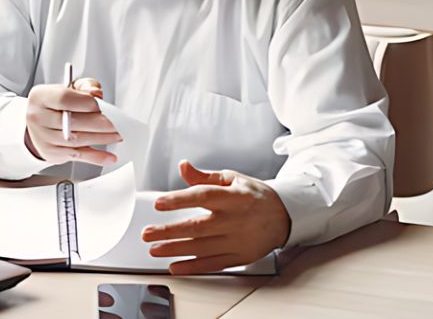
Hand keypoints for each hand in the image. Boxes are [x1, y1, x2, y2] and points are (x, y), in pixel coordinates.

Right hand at [24, 77, 120, 165]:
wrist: (37, 123)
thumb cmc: (54, 104)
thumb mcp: (67, 88)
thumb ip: (84, 87)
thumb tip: (96, 93)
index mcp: (40, 97)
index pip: (64, 99)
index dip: (87, 102)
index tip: (101, 105)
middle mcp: (38, 118)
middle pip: (73, 122)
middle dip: (100, 123)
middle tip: (116, 123)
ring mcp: (43, 137)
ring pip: (77, 140)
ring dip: (101, 138)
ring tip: (116, 135)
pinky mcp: (51, 153)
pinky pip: (78, 155)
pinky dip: (96, 157)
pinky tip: (108, 156)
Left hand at [141, 160, 290, 274]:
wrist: (285, 216)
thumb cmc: (255, 196)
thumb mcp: (232, 179)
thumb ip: (204, 176)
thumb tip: (183, 167)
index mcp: (233, 197)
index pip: (202, 197)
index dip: (179, 200)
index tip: (159, 203)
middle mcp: (235, 220)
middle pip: (198, 227)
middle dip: (169, 231)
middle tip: (147, 233)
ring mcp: (238, 241)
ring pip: (202, 248)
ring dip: (176, 250)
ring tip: (154, 249)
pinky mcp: (240, 256)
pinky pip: (214, 264)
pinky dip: (193, 267)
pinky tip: (175, 266)